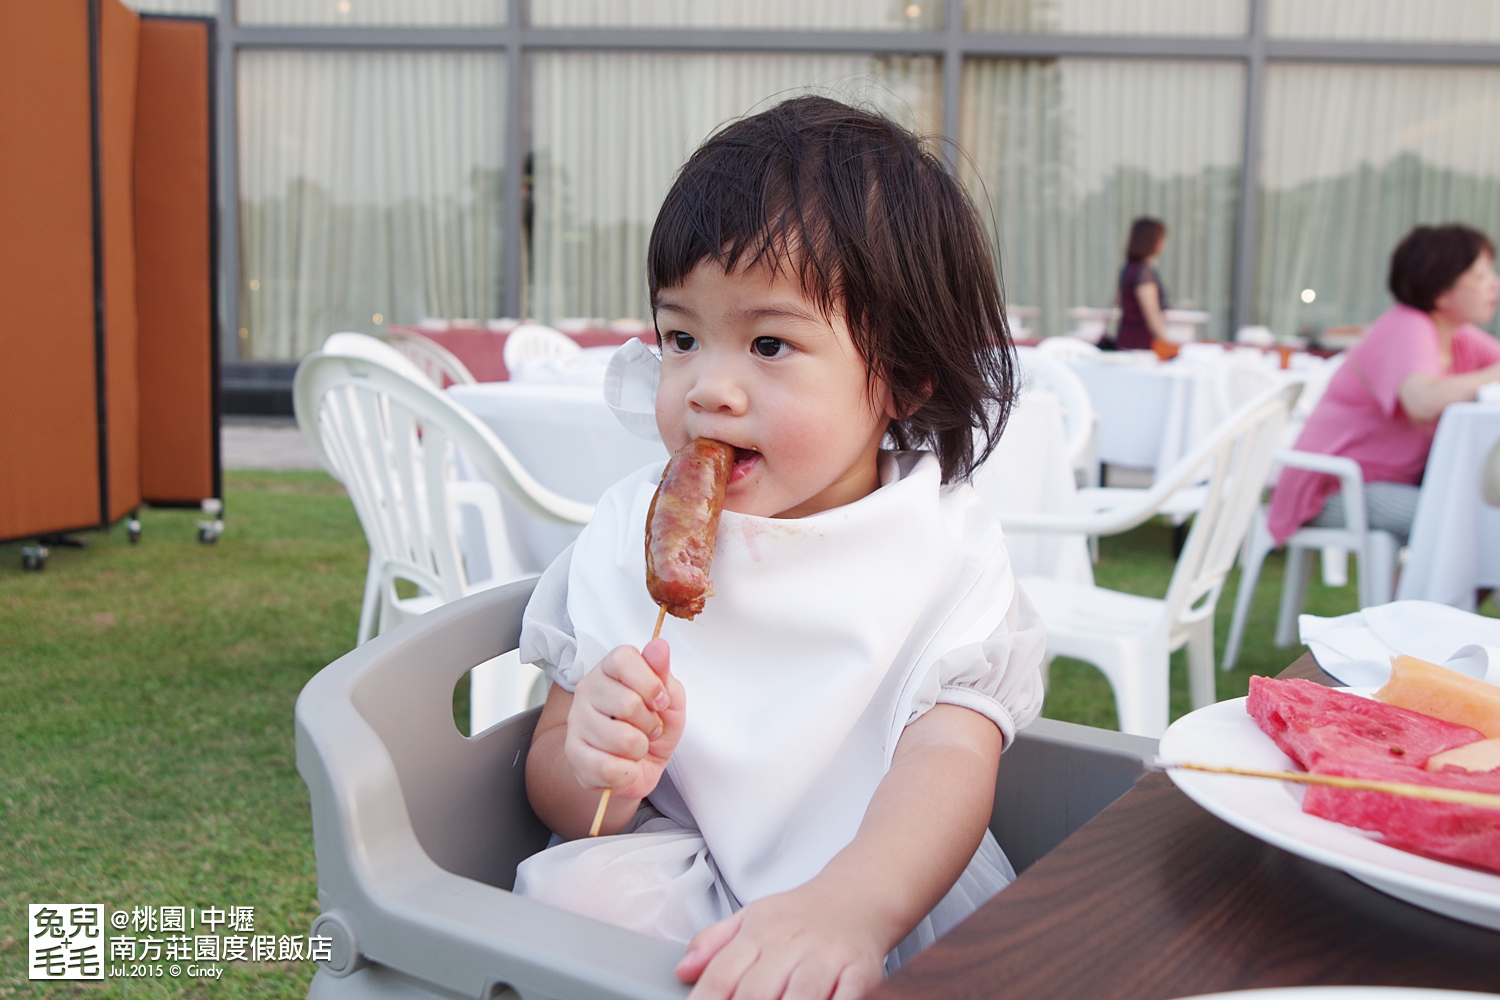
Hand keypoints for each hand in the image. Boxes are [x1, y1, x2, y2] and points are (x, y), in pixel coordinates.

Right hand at [565, 637, 684, 801]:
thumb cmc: (651, 728)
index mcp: (610, 668)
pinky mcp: (573, 754)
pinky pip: (610, 769)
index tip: (660, 701)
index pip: (624, 659)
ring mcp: (576, 721)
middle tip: (648, 729)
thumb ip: (664, 674)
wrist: (635, 767)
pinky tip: (623, 765)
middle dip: (650, 724)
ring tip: (635, 747)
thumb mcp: (670, 699)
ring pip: (623, 739)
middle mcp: (587, 689)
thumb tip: (659, 645)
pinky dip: (628, 772)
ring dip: (640, 750)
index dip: (650, 684)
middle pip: (628, 703)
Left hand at [676, 881, 889, 999]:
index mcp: (757, 933)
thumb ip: (713, 944)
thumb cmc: (800, 916)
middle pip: (756, 993)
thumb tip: (682, 970)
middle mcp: (789, 945)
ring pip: (799, 998)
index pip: (721, 975)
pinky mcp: (860, 970)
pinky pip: (845, 997)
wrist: (858, 896)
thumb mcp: (751, 918)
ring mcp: (826, 958)